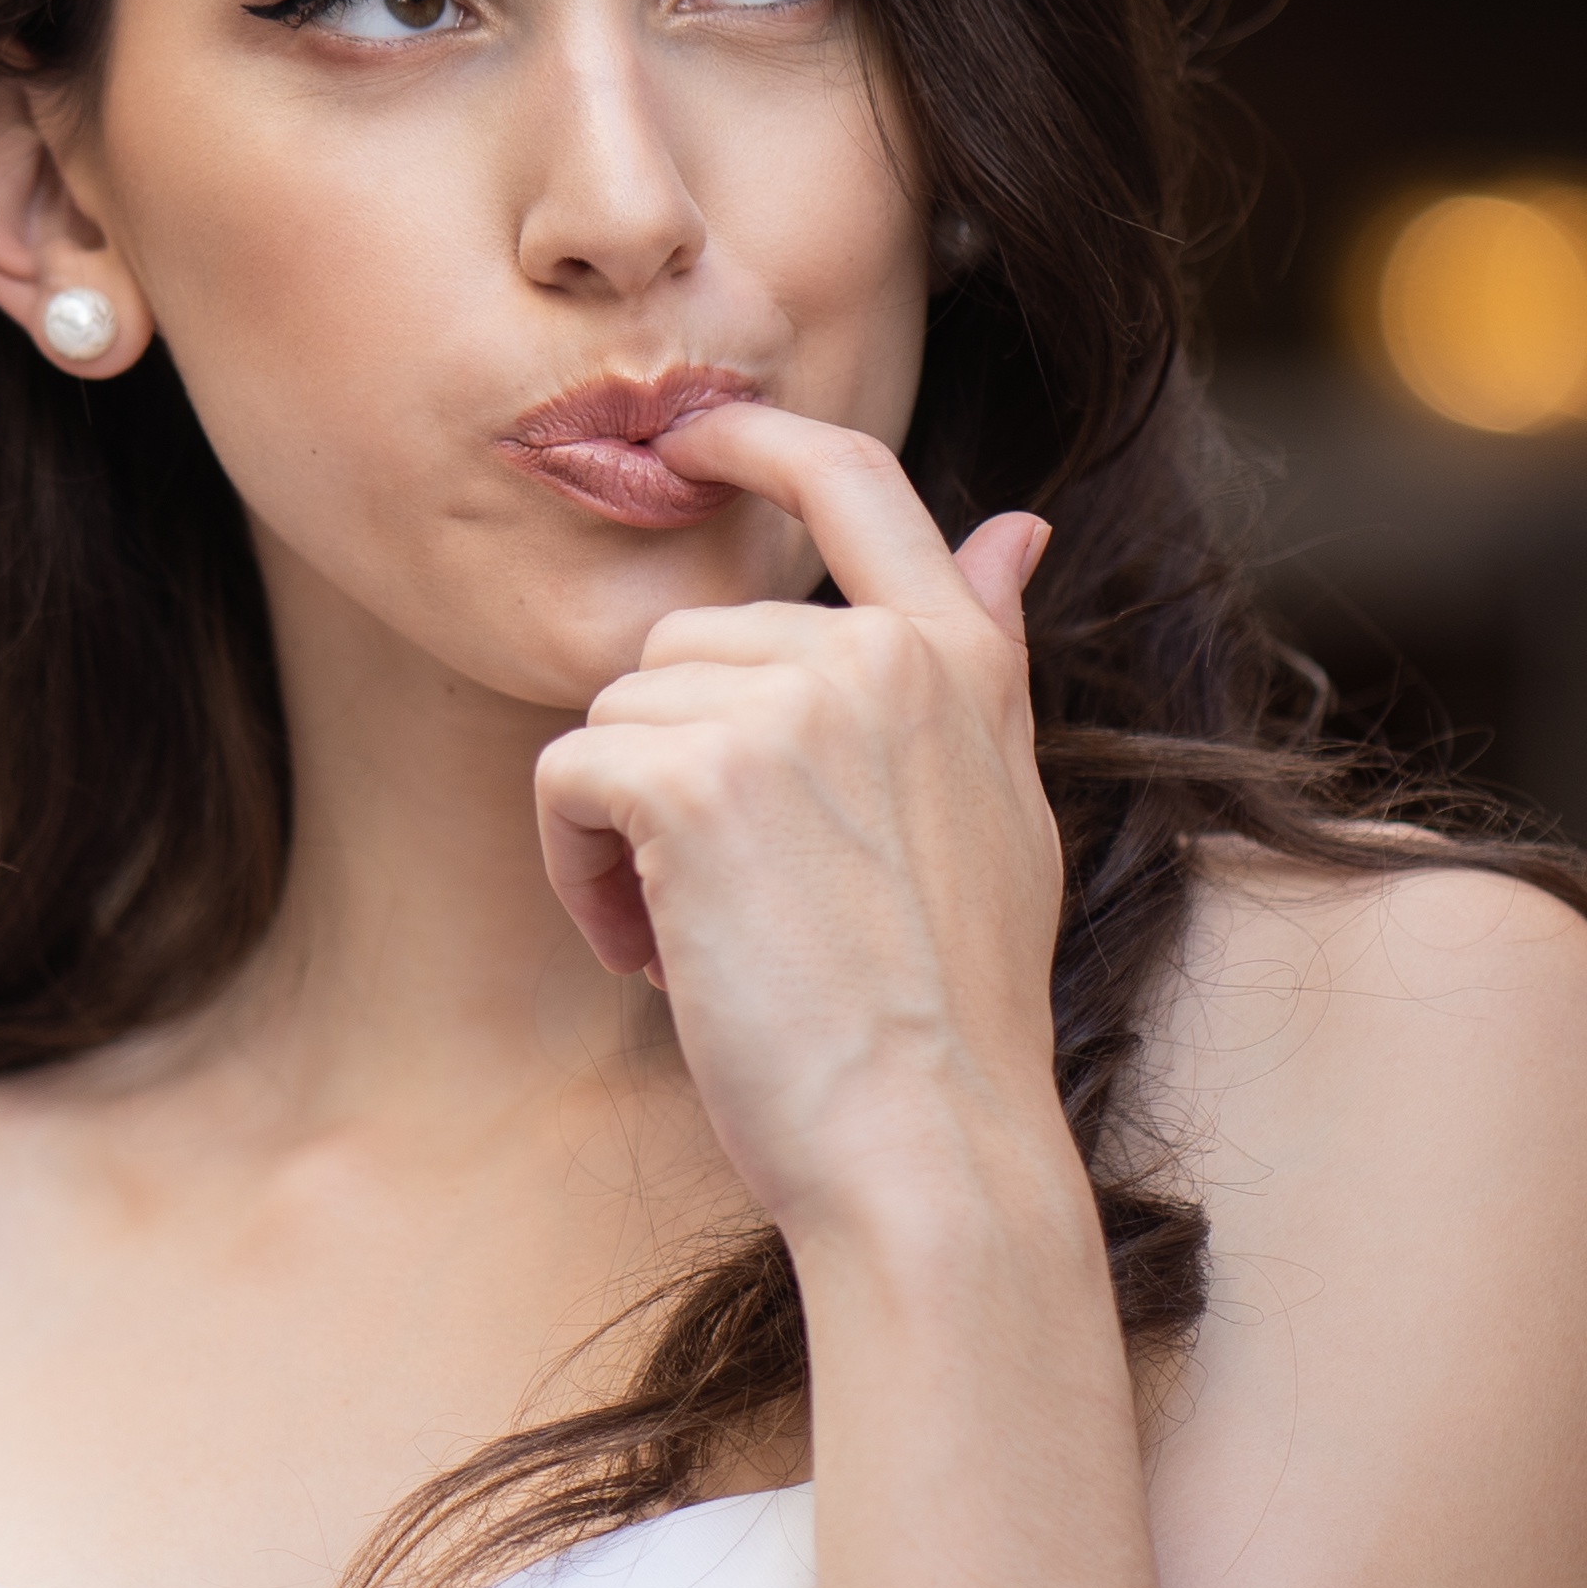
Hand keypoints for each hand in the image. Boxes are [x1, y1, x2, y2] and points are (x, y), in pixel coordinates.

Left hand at [529, 403, 1067, 1237]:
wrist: (928, 1147)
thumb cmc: (949, 1012)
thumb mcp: (999, 812)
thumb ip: (982, 660)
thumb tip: (1016, 526)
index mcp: (958, 659)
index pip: (856, 481)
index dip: (759, 440)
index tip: (691, 441)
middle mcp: (877, 657)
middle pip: (684, 642)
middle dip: (671, 764)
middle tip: (725, 904)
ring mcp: (788, 707)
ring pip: (618, 712)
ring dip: (621, 832)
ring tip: (699, 942)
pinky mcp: (693, 777)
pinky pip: (570, 776)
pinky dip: (577, 871)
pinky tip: (649, 955)